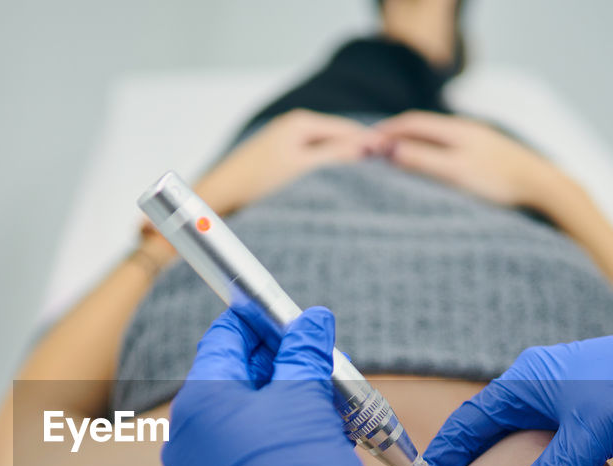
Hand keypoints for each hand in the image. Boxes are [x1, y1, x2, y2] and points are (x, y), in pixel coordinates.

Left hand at [162, 307, 389, 465]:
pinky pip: (251, 454)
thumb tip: (308, 322)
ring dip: (292, 404)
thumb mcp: (308, 404)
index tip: (299, 318)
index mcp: (199, 404)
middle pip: (236, 379)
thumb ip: (304, 355)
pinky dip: (286, 439)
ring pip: (248, 418)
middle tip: (328, 364)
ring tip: (337, 408)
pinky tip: (326, 440)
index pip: (225, 339)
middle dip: (284, 367)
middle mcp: (189, 439)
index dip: (263, 321)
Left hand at [194, 110, 386, 215]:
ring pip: (324, 151)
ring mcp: (285, 142)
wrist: (219, 197)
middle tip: (385, 170)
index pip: (347, 129)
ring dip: (341, 164)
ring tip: (364, 181)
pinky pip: (311, 160)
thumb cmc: (256, 182)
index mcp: (301, 121)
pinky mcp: (278, 159)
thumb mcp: (304, 168)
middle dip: (357, 153)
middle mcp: (292, 126)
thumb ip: (336, 155)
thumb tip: (369, 146)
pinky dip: (325, 170)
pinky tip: (334, 186)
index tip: (394, 156)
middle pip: (336, 138)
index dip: (370, 143)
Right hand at [375, 111, 564, 208]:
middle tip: (374, 146)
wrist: (543, 187)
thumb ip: (421, 160)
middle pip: (424, 125)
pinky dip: (431, 151)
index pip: (411, 122)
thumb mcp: (454, 172)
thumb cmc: (499, 181)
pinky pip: (451, 147)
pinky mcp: (488, 155)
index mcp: (456, 130)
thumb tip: (388, 149)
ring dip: (414, 142)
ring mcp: (479, 141)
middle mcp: (467, 130)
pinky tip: (433, 165)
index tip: (363, 141)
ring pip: (438, 136)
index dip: (385, 130)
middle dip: (397, 133)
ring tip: (397, 155)